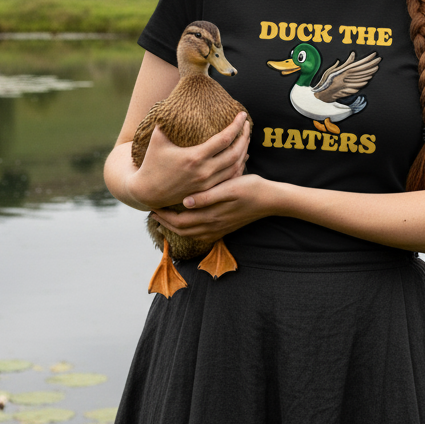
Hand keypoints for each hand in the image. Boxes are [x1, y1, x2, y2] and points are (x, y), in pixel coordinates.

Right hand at [127, 112, 249, 208]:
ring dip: (244, 152)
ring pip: (236, 167)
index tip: (242, 115)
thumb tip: (172, 101)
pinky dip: (239, 167)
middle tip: (247, 125)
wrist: (147, 192)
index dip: (236, 126)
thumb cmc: (151, 163)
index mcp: (194, 157)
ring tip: (246, 138)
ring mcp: (207, 183)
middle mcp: (204, 172)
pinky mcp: (207, 191)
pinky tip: (241, 158)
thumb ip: (166, 120)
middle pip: (235, 153)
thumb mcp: (157, 139)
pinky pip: (230, 178)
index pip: (224, 139)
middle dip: (245, 137)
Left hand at [151, 173, 272, 242]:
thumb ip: (207, 197)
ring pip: (190, 234)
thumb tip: (185, 202)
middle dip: (165, 223)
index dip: (163, 215)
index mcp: (211, 216)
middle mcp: (213, 226)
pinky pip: (201, 234)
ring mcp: (220, 229)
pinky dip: (189, 230)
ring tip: (165, 217)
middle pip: (182, 230)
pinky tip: (187, 222)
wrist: (272, 200)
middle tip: (153, 212)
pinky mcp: (225, 227)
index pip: (179, 221)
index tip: (152, 206)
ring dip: (175, 227)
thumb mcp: (229, 188)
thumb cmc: (251, 188)